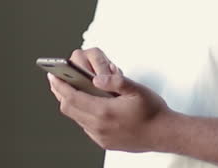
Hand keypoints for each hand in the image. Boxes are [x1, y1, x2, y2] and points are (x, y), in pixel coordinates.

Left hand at [48, 48, 172, 152]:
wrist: (164, 134)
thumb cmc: (153, 111)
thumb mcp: (136, 89)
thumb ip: (116, 81)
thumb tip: (97, 77)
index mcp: (104, 112)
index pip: (72, 98)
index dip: (60, 86)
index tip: (53, 76)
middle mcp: (99, 127)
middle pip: (69, 109)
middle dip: (60, 93)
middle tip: (56, 80)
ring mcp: (101, 136)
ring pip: (76, 118)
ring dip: (71, 104)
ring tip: (69, 89)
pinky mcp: (105, 142)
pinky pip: (86, 126)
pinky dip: (82, 114)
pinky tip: (87, 104)